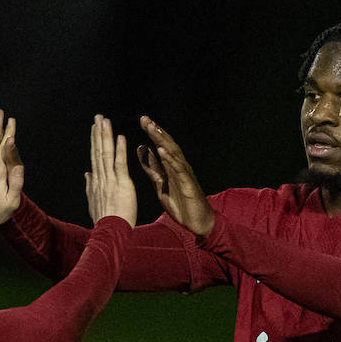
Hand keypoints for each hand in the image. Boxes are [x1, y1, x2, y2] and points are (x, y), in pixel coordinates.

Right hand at [85, 115, 135, 226]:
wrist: (110, 233)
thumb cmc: (104, 221)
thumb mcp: (94, 202)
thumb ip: (90, 186)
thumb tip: (87, 174)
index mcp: (97, 182)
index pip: (96, 157)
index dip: (95, 141)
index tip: (94, 128)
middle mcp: (101, 178)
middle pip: (99, 151)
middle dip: (98, 133)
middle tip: (98, 116)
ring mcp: (110, 181)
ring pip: (106, 154)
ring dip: (106, 136)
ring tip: (105, 120)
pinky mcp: (122, 184)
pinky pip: (120, 164)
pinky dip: (120, 150)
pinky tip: (120, 137)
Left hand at [136, 116, 214, 235]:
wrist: (197, 222)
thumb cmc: (181, 204)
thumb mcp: (162, 185)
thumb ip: (153, 169)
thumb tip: (143, 152)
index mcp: (172, 167)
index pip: (161, 145)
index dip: (152, 133)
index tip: (142, 121)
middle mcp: (179, 167)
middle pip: (167, 145)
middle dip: (156, 131)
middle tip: (145, 118)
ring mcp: (185, 174)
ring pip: (173, 153)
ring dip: (162, 140)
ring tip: (152, 129)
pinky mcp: (188, 184)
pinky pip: (178, 169)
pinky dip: (170, 159)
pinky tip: (161, 151)